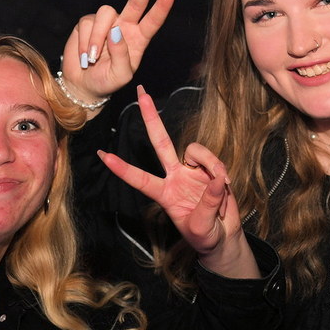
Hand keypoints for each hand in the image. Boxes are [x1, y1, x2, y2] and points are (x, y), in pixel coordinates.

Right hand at [61, 0, 175, 109]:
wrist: (84, 84)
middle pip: (135, 3)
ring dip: (97, 37)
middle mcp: (124, 27)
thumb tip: (115, 32)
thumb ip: (122, 56)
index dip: (161, 7)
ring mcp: (106, 24)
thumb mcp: (120, 75)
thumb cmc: (107, 81)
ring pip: (106, 14)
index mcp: (138, 40)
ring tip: (92, 57)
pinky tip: (84, 55)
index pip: (153, 21)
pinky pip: (86, 23)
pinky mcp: (88, 23)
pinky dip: (84, 41)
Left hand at [98, 86, 259, 278]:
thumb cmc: (205, 236)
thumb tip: (216, 180)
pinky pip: (215, 162)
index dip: (122, 168)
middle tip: (141, 91)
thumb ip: (207, 204)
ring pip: (196, 151)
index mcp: (164, 193)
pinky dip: (221, 175)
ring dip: (211, 166)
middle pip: (160, 141)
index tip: (104, 156)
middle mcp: (175, 176)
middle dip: (151, 117)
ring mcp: (193, 171)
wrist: (223, 238)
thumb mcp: (202, 228)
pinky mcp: (211, 170)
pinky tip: (225, 190)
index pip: (139, 179)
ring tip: (220, 190)